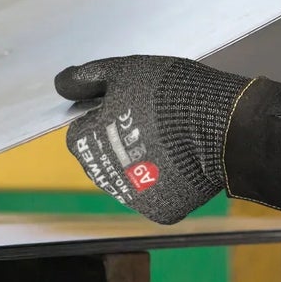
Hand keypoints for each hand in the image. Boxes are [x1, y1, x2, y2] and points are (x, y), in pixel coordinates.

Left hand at [54, 56, 251, 223]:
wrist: (219, 126)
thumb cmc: (167, 92)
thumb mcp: (125, 70)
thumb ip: (89, 78)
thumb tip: (60, 84)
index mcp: (89, 143)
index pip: (79, 135)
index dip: (100, 118)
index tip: (124, 107)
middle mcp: (105, 177)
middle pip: (101, 159)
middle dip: (115, 142)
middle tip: (148, 122)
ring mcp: (133, 198)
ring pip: (126, 179)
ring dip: (138, 163)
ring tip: (168, 140)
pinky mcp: (161, 211)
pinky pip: (155, 194)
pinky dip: (164, 181)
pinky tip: (180, 160)